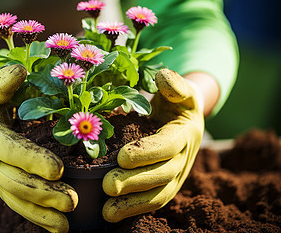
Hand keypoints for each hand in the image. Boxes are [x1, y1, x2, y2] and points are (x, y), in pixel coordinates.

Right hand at [0, 64, 77, 232]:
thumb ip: (3, 81)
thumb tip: (21, 71)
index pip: (9, 150)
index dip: (31, 160)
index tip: (58, 169)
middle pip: (13, 181)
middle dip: (42, 193)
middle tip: (71, 200)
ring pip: (13, 198)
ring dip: (40, 212)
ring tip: (66, 224)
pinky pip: (15, 204)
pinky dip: (35, 217)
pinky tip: (57, 227)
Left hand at [102, 69, 203, 221]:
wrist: (185, 118)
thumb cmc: (175, 100)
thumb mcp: (178, 88)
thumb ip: (173, 83)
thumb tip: (163, 77)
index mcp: (185, 133)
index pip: (168, 145)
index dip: (147, 153)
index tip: (122, 157)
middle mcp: (184, 158)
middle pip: (162, 175)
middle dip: (135, 182)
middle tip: (108, 185)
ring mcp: (177, 175)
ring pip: (158, 195)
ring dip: (133, 205)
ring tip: (107, 211)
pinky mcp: (167, 185)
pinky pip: (153, 201)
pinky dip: (134, 210)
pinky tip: (110, 215)